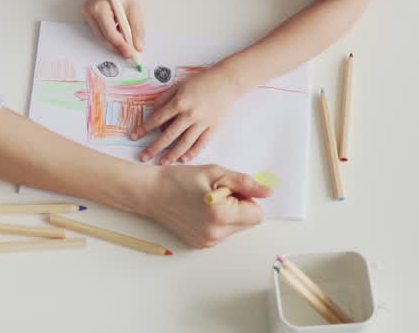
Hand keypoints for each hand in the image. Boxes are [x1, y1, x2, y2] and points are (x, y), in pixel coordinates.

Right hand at [81, 0, 144, 60]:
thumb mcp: (134, 9)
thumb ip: (137, 29)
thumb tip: (138, 46)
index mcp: (99, 7)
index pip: (109, 32)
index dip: (120, 44)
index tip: (130, 53)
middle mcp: (89, 10)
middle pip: (103, 36)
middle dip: (117, 46)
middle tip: (130, 53)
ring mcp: (88, 12)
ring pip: (102, 34)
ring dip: (115, 40)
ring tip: (128, 44)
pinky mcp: (90, 13)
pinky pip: (101, 29)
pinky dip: (112, 33)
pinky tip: (122, 34)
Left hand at [134, 66, 240, 164]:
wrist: (227, 82)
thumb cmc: (203, 81)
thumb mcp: (179, 85)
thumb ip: (164, 99)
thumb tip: (153, 112)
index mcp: (179, 102)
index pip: (157, 119)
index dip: (144, 128)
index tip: (134, 136)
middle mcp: (189, 114)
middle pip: (168, 135)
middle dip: (154, 147)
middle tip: (143, 157)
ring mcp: (202, 123)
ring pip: (184, 143)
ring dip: (172, 154)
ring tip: (162, 162)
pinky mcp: (213, 128)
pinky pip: (201, 144)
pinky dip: (192, 153)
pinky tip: (183, 159)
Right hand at [134, 165, 270, 247]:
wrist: (150, 193)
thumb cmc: (179, 179)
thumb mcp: (215, 173)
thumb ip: (244, 183)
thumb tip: (268, 191)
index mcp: (221, 215)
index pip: (257, 214)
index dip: (247, 199)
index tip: (228, 189)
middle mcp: (216, 234)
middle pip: (248, 223)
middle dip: (239, 207)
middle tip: (216, 193)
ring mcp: (207, 242)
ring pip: (236, 228)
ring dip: (229, 215)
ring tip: (206, 201)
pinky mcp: (200, 245)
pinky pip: (222, 233)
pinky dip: (217, 222)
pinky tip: (200, 211)